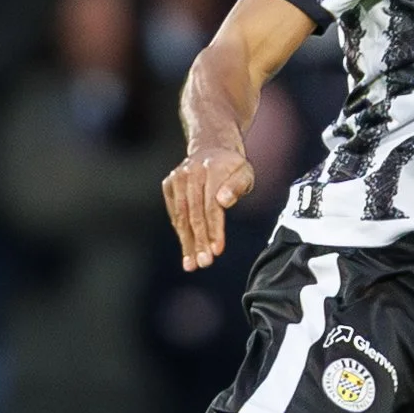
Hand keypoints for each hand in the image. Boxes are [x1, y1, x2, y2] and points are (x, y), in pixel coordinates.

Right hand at [163, 146, 254, 270]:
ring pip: (180, 215)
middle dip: (198, 241)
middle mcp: (190, 172)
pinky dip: (180, 231)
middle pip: (194, 213)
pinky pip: (174, 212)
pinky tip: (187, 248)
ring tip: (191, 264)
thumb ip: (237, 186)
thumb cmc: (232, 167)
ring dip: (186, 242)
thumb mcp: (245, 172)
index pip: (211, 205)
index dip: (214, 229)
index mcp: (211, 169)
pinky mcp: (168, 184)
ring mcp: (176, 177)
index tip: (217, 250)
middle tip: (203, 263)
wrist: (212, 148)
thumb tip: (223, 201)